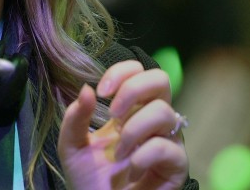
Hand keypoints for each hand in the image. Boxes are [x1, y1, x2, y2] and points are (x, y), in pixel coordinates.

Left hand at [59, 60, 188, 189]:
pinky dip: (143, 156)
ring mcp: (167, 140)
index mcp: (129, 110)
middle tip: (113, 114)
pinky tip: (131, 170)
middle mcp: (151, 120)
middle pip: (161, 79)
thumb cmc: (89, 179)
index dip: (122, 72)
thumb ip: (75, 118)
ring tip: (118, 154)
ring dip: (134, 130)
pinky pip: (167, 147)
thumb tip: (86, 89)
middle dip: (133, 90)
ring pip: (164, 112)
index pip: (138, 71)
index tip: (101, 92)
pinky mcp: (176, 166)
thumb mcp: (72, 146)